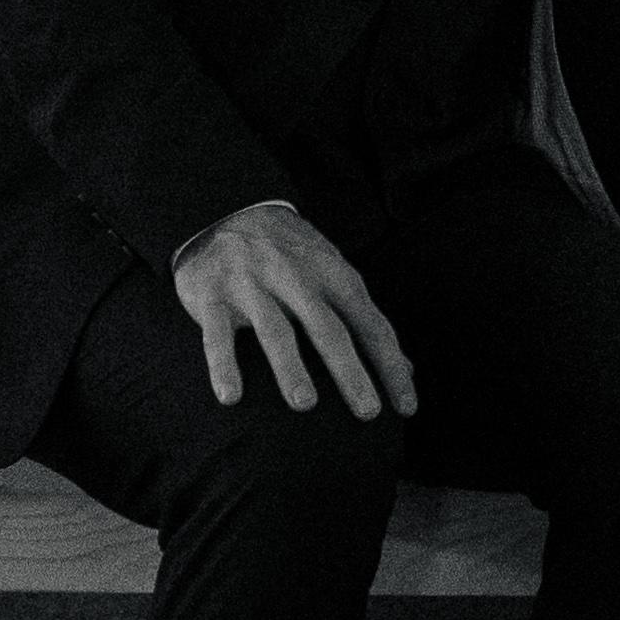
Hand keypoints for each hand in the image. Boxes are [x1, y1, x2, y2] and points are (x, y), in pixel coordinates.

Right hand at [170, 202, 416, 417]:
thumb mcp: (331, 273)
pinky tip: (231, 397)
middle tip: (368, 412)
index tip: (406, 407)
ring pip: (277, 330)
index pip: (370, 324)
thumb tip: (406, 369)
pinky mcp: (212, 295)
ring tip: (305, 404)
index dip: (390, 365)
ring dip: (291, 367)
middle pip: (329, 329)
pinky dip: (224, 365)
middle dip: (350, 371)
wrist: (225, 207)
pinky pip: (218, 334)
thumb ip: (363, 319)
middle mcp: (296, 278)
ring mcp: (253, 285)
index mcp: (332, 274)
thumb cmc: (289, 253)